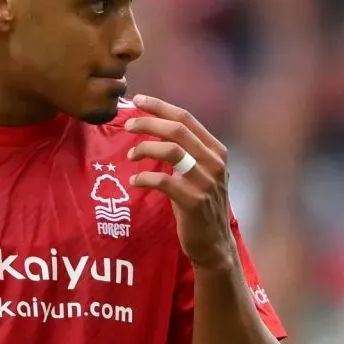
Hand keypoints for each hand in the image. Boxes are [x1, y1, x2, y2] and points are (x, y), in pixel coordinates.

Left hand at [124, 94, 236, 271]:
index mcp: (216, 150)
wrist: (213, 243)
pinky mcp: (194, 201)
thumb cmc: (199, 204)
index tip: (138, 100)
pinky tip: (135, 180)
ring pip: (171, 151)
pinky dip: (145, 178)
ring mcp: (206, 182)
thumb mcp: (198, 172)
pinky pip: (164, 181)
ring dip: (145, 148)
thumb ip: (185, 151)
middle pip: (178, 130)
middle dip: (149, 122)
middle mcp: (214, 163)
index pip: (187, 118)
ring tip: (130, 154)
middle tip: (128, 124)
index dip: (160, 106)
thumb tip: (153, 127)